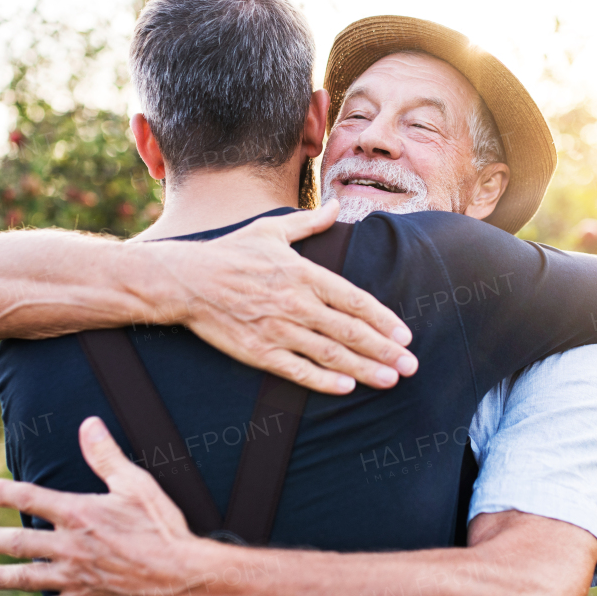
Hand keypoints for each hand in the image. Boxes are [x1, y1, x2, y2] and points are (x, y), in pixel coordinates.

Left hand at [0, 417, 205, 595]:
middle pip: (19, 542)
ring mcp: (75, 577)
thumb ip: (107, 456)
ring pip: (27, 578)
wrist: (179, 576)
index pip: (29, 497)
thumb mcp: (136, 484)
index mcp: (78, 513)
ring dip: (0, 578)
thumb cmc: (161, 527)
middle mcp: (69, 546)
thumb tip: (88, 424)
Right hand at [158, 199, 417, 394]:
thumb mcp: (271, 229)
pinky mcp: (258, 351)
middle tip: (411, 365)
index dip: (383, 319)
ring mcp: (278, 328)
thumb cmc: (230, 253)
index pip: (354, 300)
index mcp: (303, 273)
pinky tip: (346, 389)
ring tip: (390, 380)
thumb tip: (338, 207)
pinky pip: (297, 369)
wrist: (185, 280)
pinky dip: (323, 380)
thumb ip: (310, 222)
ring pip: (329, 353)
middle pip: (349, 331)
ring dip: (364, 368)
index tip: (405, 334)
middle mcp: (296, 302)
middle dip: (384, 349)